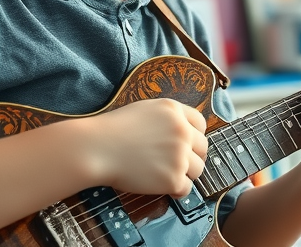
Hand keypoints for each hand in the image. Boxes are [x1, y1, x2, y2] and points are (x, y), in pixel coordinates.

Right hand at [86, 98, 206, 196]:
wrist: (97, 148)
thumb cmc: (113, 130)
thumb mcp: (145, 110)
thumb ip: (168, 118)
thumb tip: (183, 133)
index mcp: (175, 111)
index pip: (201, 124)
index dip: (194, 136)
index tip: (186, 145)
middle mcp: (182, 131)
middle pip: (202, 148)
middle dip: (192, 156)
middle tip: (175, 163)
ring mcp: (180, 156)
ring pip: (198, 169)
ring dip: (184, 173)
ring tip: (164, 174)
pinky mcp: (173, 178)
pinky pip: (186, 189)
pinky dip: (176, 190)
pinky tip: (162, 186)